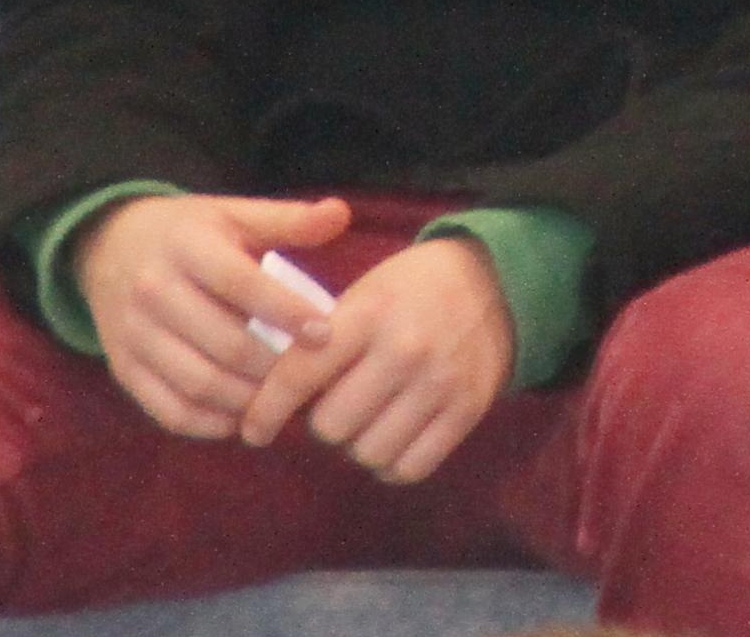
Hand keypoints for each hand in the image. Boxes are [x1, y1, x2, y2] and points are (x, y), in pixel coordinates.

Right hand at [71, 192, 348, 439]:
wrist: (108, 246)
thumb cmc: (189, 234)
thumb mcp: (233, 215)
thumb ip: (287, 219)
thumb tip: (340, 214)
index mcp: (187, 246)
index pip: (241, 284)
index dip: (287, 312)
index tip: (326, 333)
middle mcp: (154, 290)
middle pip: (224, 343)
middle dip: (275, 367)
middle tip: (311, 377)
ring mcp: (134, 334)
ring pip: (199, 383)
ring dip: (248, 401)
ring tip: (282, 400)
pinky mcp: (123, 369)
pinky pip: (170, 411)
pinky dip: (212, 423)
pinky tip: (242, 416)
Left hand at [239, 235, 514, 482]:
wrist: (496, 282)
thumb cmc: (411, 290)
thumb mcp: (364, 295)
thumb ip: (323, 341)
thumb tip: (274, 400)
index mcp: (368, 314)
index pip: (300, 374)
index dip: (266, 410)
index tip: (252, 430)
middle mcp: (404, 350)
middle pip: (331, 426)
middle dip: (321, 422)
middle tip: (332, 406)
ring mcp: (439, 384)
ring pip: (368, 452)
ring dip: (357, 445)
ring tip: (365, 420)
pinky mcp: (467, 412)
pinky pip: (409, 468)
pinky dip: (390, 464)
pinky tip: (391, 439)